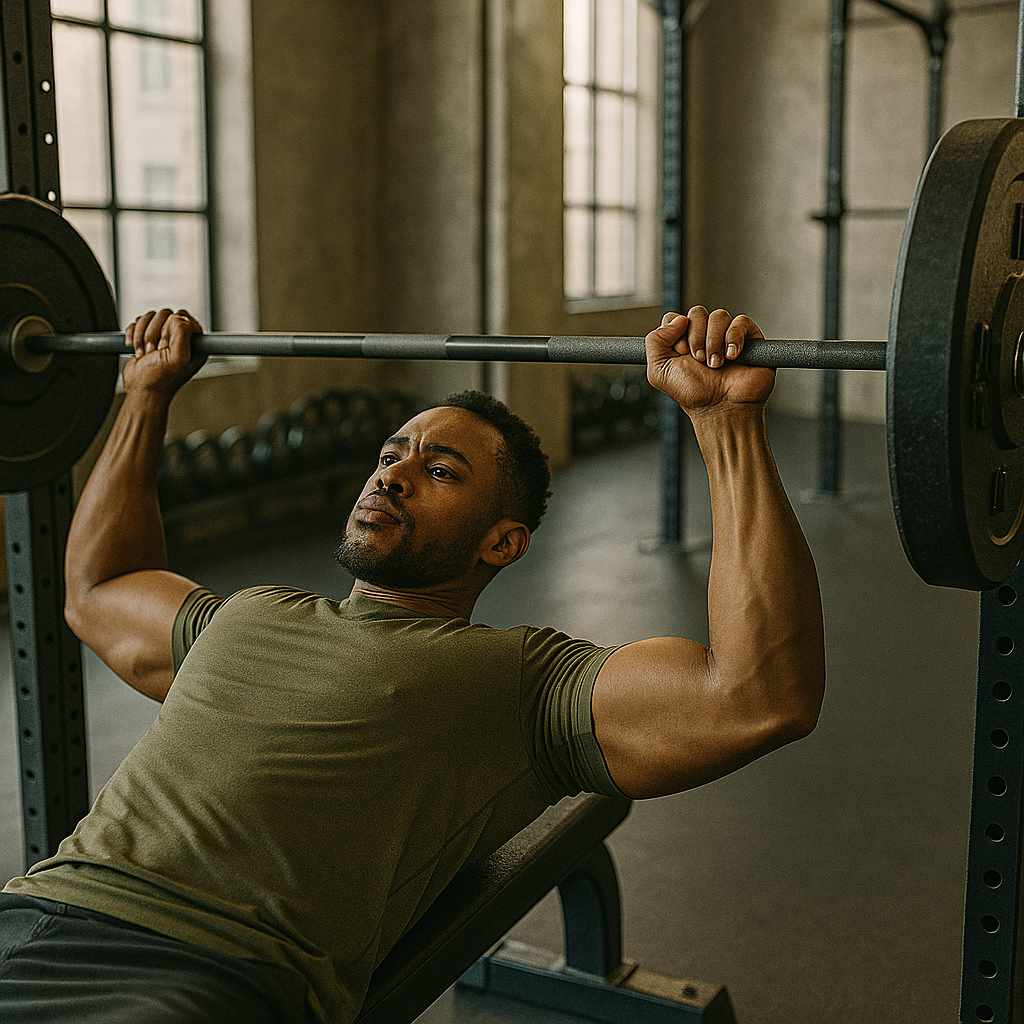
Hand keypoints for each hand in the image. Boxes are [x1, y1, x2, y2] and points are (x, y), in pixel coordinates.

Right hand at [122, 308, 206, 396]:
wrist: (141, 390)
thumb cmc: (159, 380)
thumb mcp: (177, 358)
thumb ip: (182, 334)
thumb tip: (178, 316)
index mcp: (194, 344)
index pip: (185, 317)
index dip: (172, 327)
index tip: (166, 345)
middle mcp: (181, 338)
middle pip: (165, 314)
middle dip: (154, 332)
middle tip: (155, 351)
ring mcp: (163, 336)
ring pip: (151, 316)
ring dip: (142, 334)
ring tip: (145, 353)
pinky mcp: (147, 336)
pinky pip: (138, 321)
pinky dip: (133, 333)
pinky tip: (135, 348)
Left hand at [645, 306, 774, 415]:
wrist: (721, 408)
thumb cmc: (693, 394)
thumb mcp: (659, 371)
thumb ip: (654, 341)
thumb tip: (677, 319)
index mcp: (681, 341)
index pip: (675, 318)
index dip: (676, 332)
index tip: (680, 353)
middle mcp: (703, 335)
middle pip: (697, 312)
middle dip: (696, 337)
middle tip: (699, 360)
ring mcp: (725, 335)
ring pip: (718, 316)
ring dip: (714, 342)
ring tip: (716, 364)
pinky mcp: (747, 337)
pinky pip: (741, 322)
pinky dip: (734, 338)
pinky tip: (732, 356)